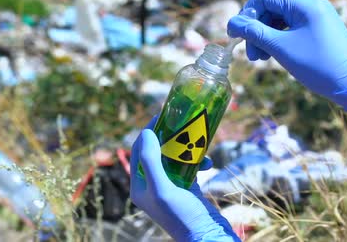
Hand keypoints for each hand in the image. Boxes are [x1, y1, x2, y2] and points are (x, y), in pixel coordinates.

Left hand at [130, 117, 238, 241]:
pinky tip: (207, 162)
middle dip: (169, 137)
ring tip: (197, 143)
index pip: (139, 150)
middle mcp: (151, 185)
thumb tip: (146, 133)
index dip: (148, 131)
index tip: (161, 115)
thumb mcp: (162, 189)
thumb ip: (151, 161)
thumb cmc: (181, 216)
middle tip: (180, 123)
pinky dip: (197, 160)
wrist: (207, 235)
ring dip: (186, 148)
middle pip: (157, 150)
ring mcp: (169, 185)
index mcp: (139, 185)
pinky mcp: (186, 187)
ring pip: (174, 156)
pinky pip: (188, 166)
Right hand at [227, 0, 346, 128]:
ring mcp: (317, 18)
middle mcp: (312, 6)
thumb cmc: (319, 66)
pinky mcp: (320, 31)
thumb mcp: (281, 48)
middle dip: (257, 29)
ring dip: (266, 36)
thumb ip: (255, 33)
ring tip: (261, 59)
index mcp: (304, 5)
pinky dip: (279, 40)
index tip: (238, 35)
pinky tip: (274, 56)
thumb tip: (232, 23)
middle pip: (272, 8)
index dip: (248, 13)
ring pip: (280, 20)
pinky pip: (292, 28)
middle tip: (251, 55)